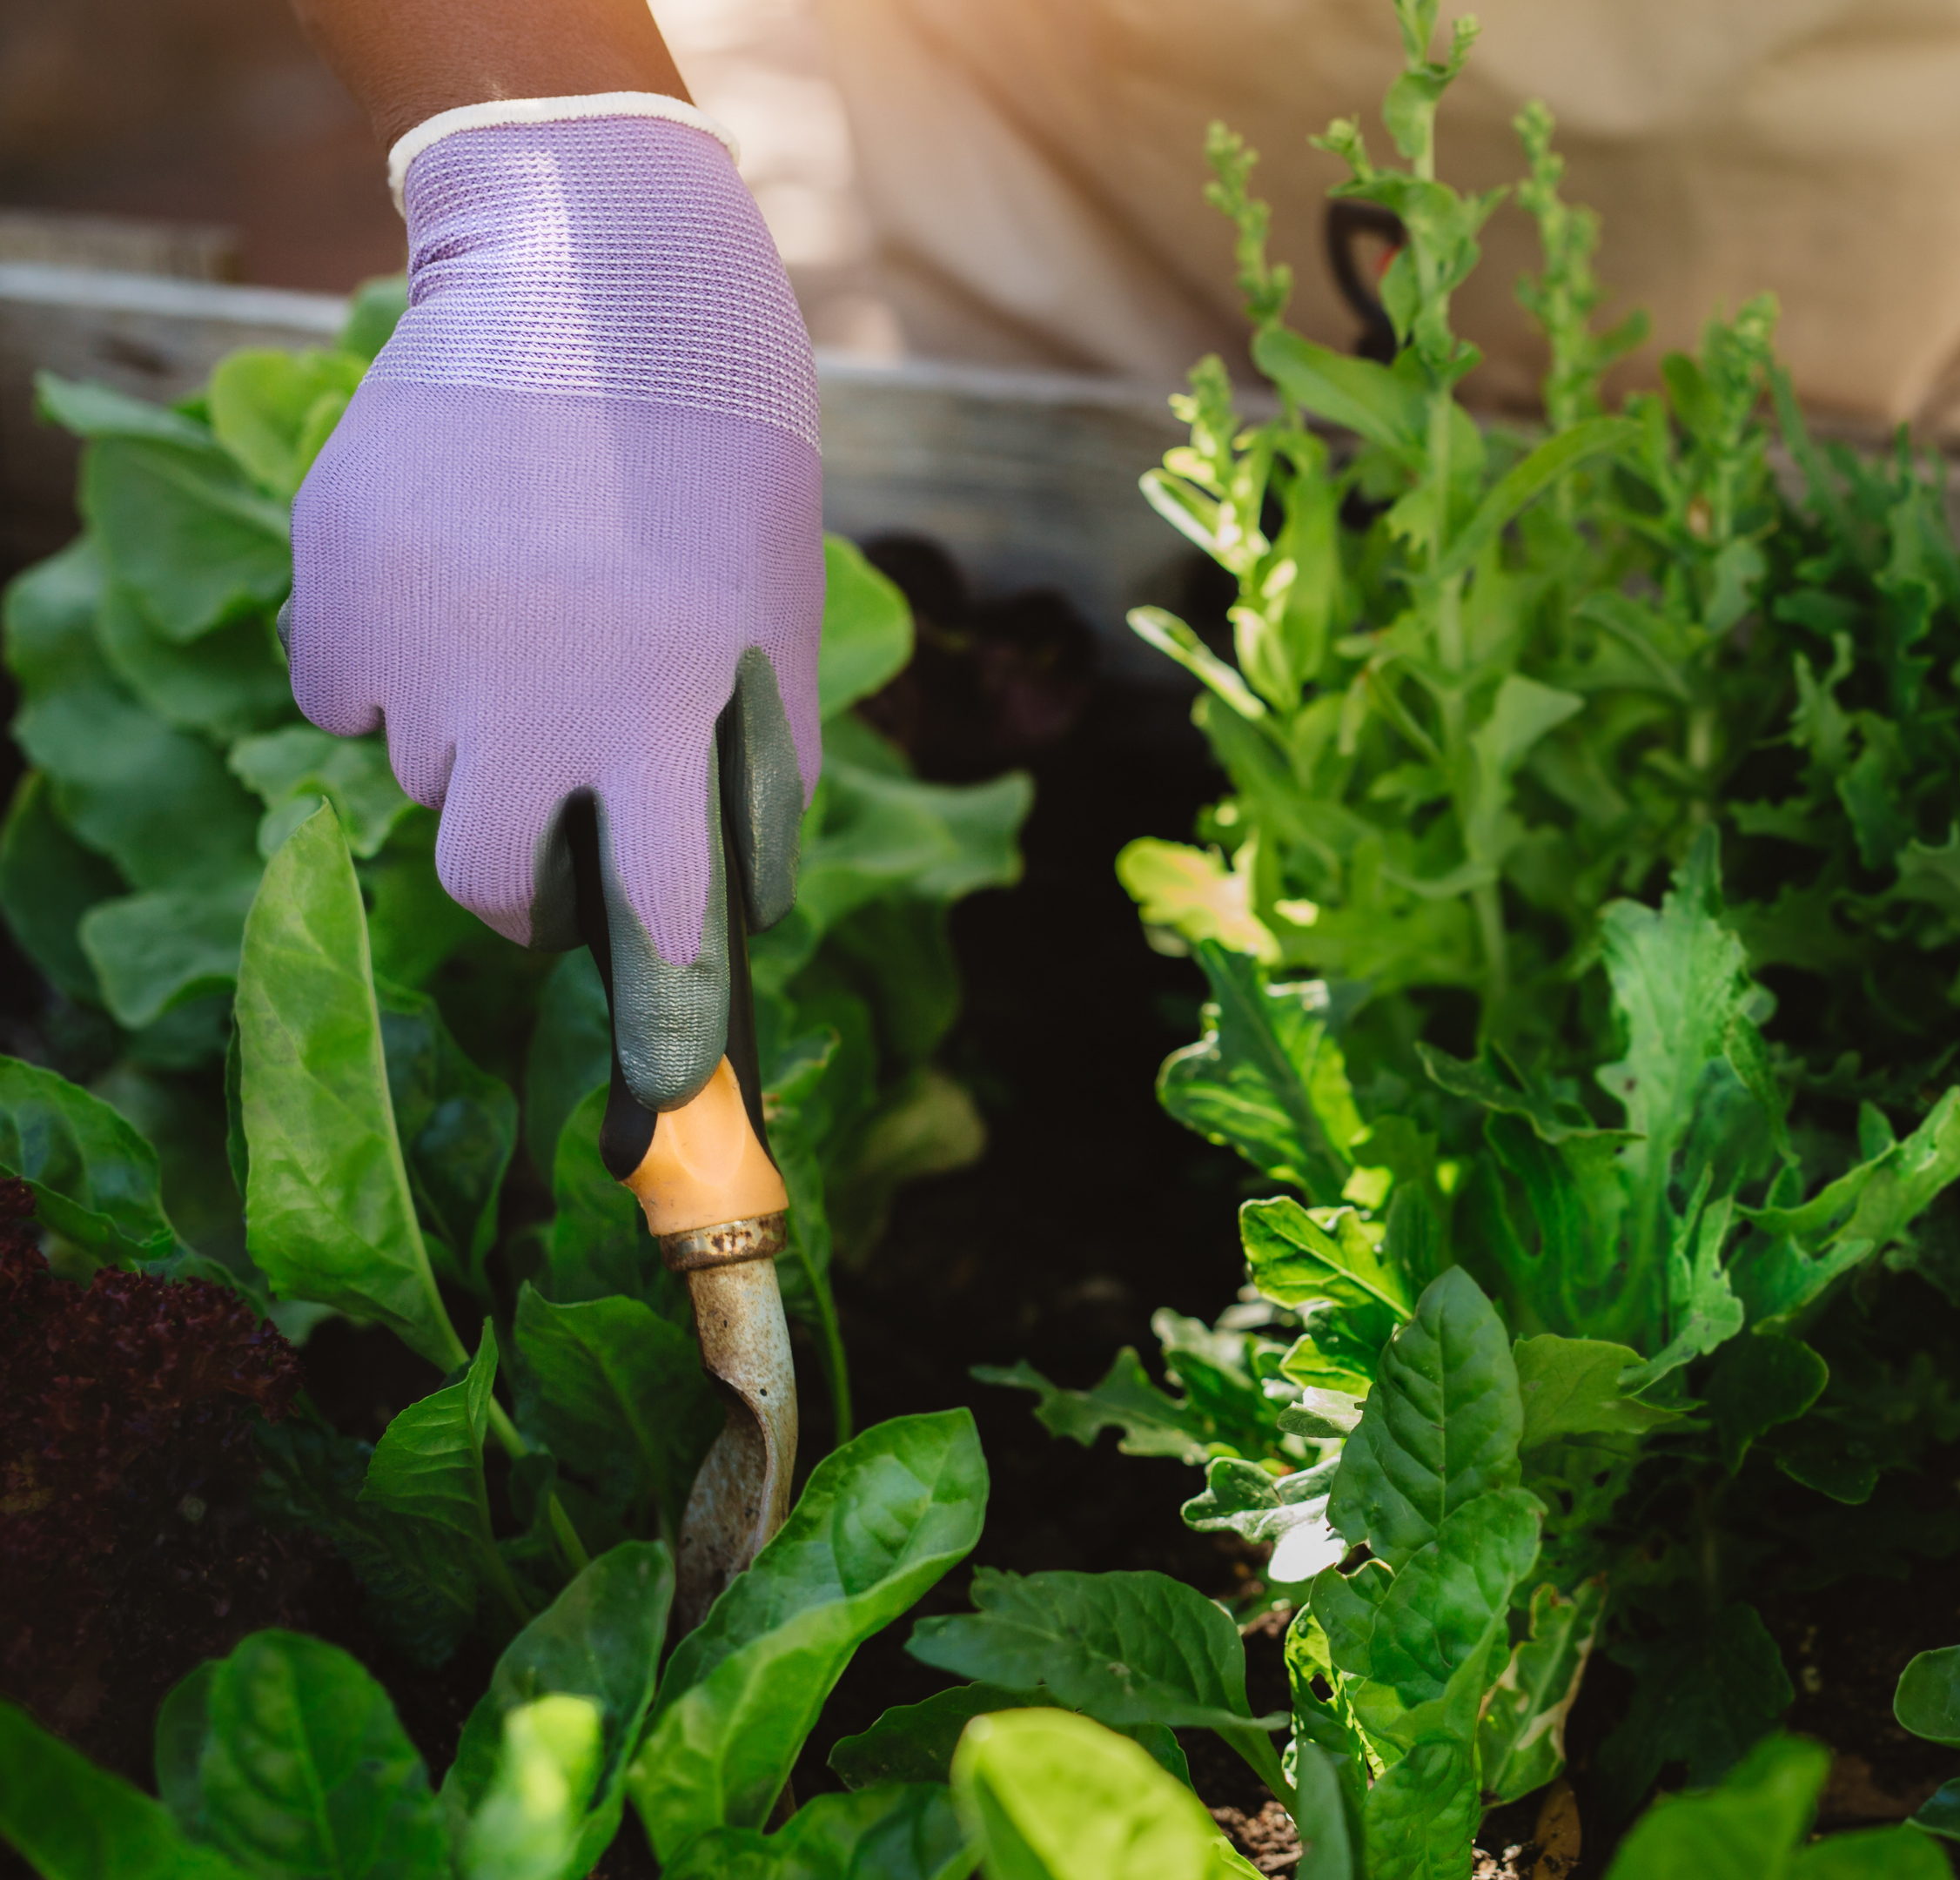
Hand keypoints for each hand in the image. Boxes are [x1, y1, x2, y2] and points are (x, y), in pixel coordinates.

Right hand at [286, 106, 821, 1108]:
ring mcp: (419, 638)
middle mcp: (533, 685)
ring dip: (473, 744)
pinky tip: (451, 589)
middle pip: (489, 885)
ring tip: (527, 636)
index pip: (661, 907)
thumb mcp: (777, 612)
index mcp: (667, 699)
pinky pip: (344, 694)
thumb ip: (762, 766)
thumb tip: (740, 907)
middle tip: (555, 846)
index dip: (663, 1012)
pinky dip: (390, 672)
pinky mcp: (334, 582)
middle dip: (524, 891)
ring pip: (422, 776)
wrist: (598, 282)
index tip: (668, 1094)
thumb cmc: (719, 458)